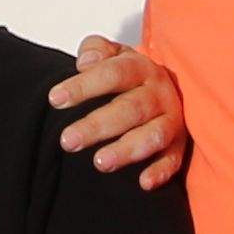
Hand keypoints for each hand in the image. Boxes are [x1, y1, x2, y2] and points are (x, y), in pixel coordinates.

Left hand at [49, 36, 186, 185]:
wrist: (164, 88)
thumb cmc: (128, 75)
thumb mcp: (113, 55)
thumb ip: (96, 50)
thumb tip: (85, 62)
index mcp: (141, 68)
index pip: (112, 74)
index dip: (84, 86)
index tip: (55, 99)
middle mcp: (159, 93)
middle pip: (130, 109)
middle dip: (97, 126)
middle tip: (67, 140)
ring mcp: (171, 120)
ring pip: (152, 136)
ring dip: (127, 150)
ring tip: (100, 162)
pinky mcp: (178, 145)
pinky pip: (174, 160)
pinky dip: (161, 172)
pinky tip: (143, 182)